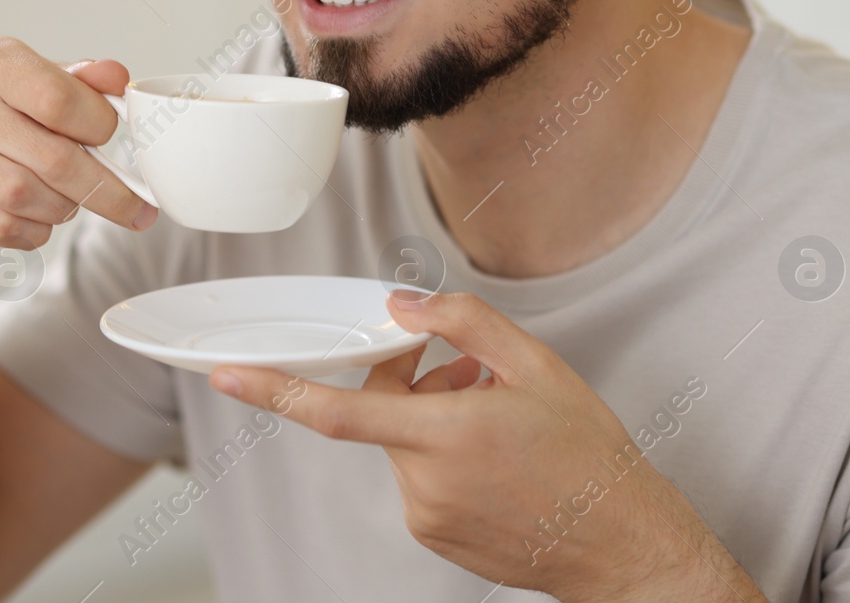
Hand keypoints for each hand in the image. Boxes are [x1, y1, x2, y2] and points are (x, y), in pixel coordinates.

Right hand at [0, 37, 156, 249]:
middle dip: (105, 188)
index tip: (110, 135)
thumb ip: (84, 81)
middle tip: (136, 206)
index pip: (59, 99)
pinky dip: (36, 229)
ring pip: (28, 197)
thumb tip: (117, 77)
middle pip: (53, 158)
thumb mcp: (43, 81)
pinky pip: (6, 226)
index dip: (98, 124)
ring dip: (65, 207)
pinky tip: (41, 215)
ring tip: (71, 197)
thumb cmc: (7, 113)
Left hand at [207, 291, 765, 601]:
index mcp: (447, 437)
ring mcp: (427, 517)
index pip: (338, 411)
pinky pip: (418, 475)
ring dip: (431, 416)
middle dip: (412, 380)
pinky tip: (490, 451)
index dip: (276, 391)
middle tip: (466, 370)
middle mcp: (425, 482)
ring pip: (402, 443)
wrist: (623, 544)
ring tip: (493, 413)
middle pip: (383, 412)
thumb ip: (463, 324)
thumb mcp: (539, 367)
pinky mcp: (435, 537)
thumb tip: (404, 306)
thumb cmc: (589, 458)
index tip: (226, 376)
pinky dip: (441, 452)